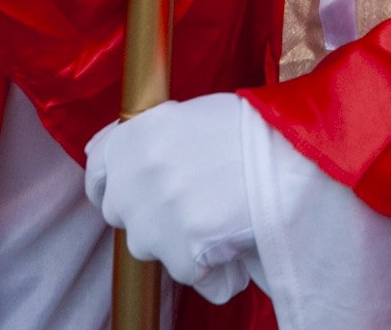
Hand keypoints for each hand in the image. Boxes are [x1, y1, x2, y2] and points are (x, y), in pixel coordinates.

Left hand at [84, 94, 255, 301]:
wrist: (294, 152)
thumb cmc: (252, 128)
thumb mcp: (191, 116)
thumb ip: (154, 138)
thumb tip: (130, 158)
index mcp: (132, 136)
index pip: (96, 167)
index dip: (110, 182)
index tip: (129, 192)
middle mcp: (132, 178)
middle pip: (121, 212)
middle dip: (149, 213)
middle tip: (193, 203)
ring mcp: (152, 221)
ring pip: (152, 247)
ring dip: (180, 242)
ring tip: (225, 219)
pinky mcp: (180, 256)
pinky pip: (191, 274)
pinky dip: (214, 270)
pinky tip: (239, 243)